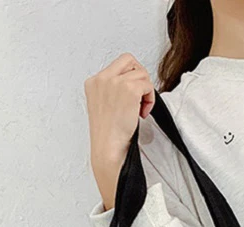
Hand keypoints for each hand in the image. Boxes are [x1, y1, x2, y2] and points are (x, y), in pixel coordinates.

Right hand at [84, 53, 155, 210]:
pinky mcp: (128, 89)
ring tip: (140, 110)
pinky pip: (147, 84)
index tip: (131, 98)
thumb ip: (113, 91)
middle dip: (140, 78)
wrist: (108, 149)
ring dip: (146, 91)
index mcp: (93, 82)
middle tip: (140, 99)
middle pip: (130, 60)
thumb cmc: (108, 136)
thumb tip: (134, 86)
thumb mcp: (104, 107)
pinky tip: (142, 113)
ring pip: (141, 73)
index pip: (118, 65)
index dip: (130, 78)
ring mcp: (114, 82)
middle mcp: (101, 78)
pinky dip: (150, 98)